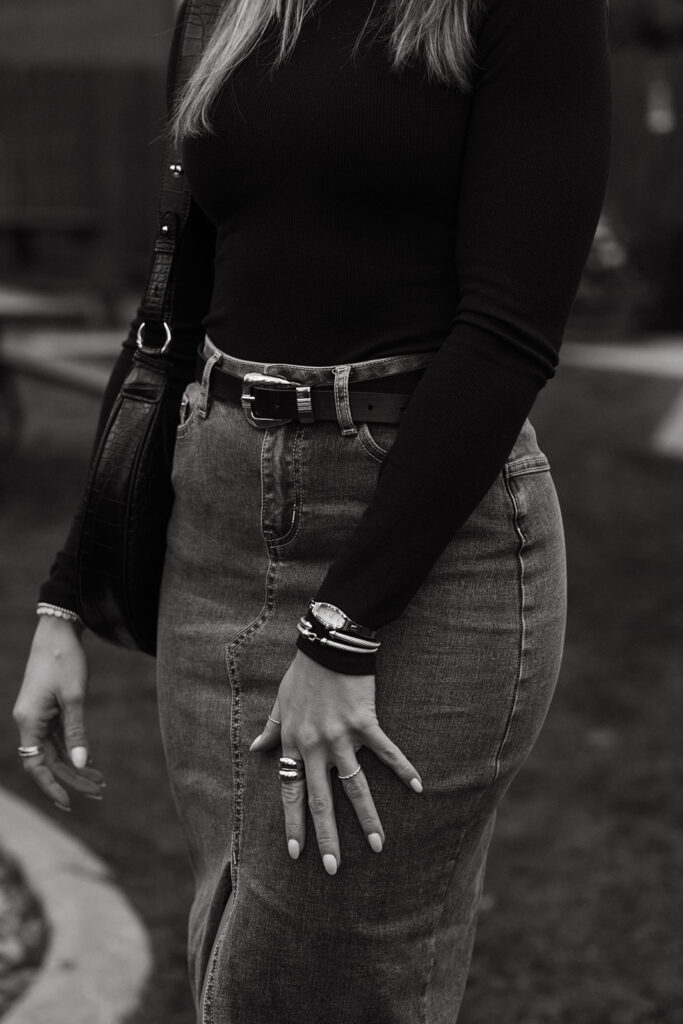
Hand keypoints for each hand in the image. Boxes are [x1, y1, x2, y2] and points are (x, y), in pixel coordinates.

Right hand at [12, 616, 105, 810]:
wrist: (58, 630)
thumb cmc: (65, 660)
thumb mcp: (74, 697)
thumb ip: (77, 732)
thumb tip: (82, 764)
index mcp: (28, 720)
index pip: (36, 765)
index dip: (51, 786)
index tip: (68, 803)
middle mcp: (28, 720)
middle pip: (47, 760)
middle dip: (71, 779)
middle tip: (98, 793)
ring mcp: (36, 714)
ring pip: (53, 749)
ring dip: (74, 765)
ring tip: (98, 782)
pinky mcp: (45, 707)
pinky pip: (56, 736)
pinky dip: (72, 748)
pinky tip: (89, 760)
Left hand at [248, 648, 422, 874]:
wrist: (328, 646)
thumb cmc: (303, 674)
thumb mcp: (281, 702)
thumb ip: (272, 729)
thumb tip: (256, 748)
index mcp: (294, 743)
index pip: (291, 793)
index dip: (294, 824)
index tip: (297, 853)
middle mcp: (315, 746)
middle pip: (322, 800)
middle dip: (327, 837)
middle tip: (333, 868)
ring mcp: (341, 737)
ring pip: (354, 786)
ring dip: (367, 818)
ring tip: (377, 845)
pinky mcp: (365, 724)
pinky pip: (386, 752)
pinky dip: (403, 769)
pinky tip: (418, 788)